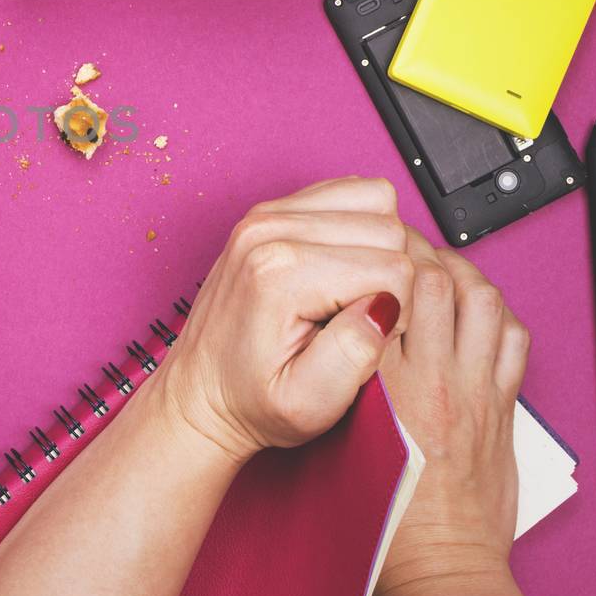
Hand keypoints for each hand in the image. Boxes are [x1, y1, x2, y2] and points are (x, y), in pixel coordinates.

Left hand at [154, 177, 414, 463]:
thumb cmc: (250, 400)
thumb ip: (353, 354)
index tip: (363, 340)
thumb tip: (386, 307)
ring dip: (378, 247)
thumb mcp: (307, 403)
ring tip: (349, 293)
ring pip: (376, 200)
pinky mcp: (271, 210)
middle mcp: (269, 230)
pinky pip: (349, 193)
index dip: (397, 315)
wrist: (198, 392)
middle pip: (389, 228)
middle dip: (390, 279)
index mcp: (279, 272)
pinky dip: (359, 226)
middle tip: (355, 320)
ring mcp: (267, 214)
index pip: (395, 269)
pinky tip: (340, 270)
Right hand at [373, 228, 526, 593]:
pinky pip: (513, 339)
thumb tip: (346, 335)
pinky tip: (476, 313)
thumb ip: (346, 385)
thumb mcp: (342, 443)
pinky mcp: (504, 407)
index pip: (386, 292)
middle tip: (400, 245)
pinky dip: (497, 315)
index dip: (377, 259)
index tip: (364, 250)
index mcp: (386, 387)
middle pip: (435, 281)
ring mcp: (477, 389)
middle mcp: (436, 379)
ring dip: (462, 274)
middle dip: (418, 251)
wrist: (439, 568)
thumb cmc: (385, 518)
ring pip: (481, 299)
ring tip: (440, 268)